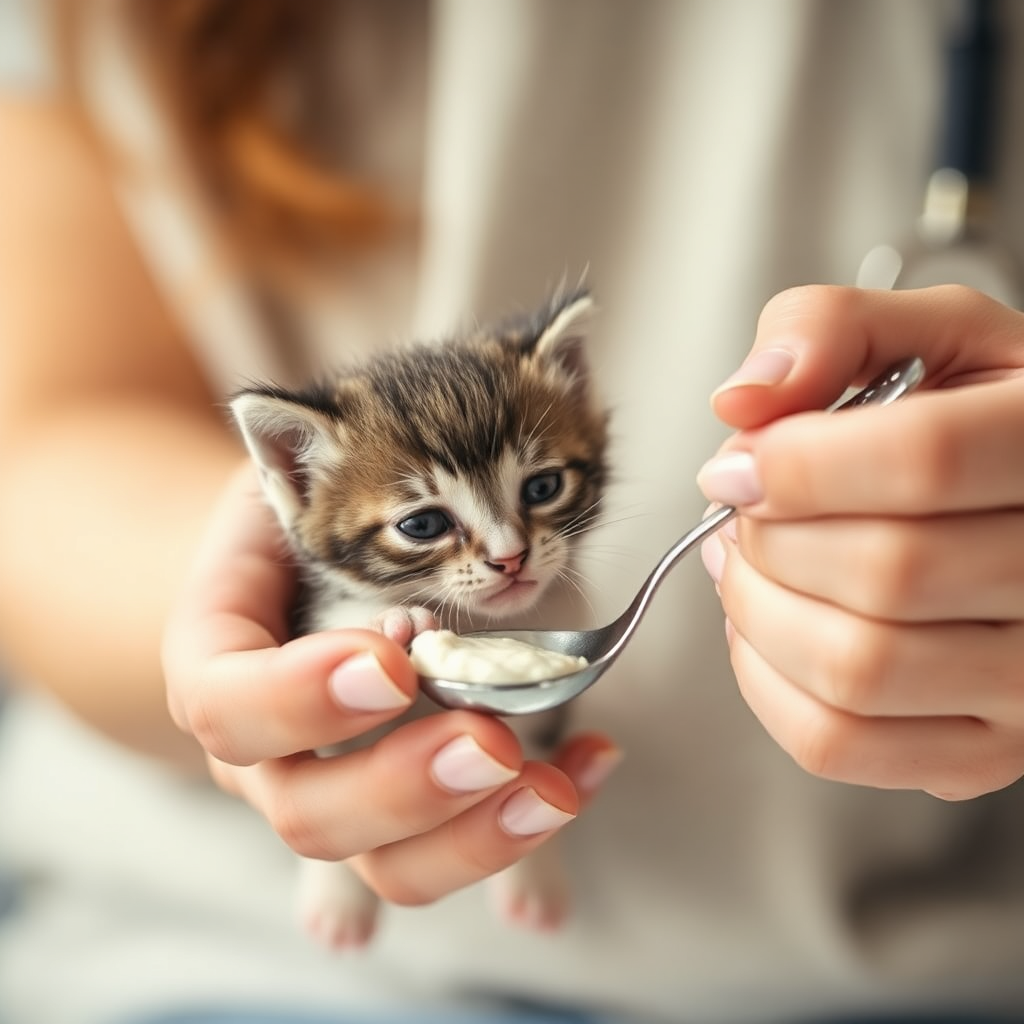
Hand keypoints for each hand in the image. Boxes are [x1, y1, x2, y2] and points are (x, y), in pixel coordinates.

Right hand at [162, 463, 618, 903]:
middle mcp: (270, 750)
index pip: (224, 705)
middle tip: (491, 740)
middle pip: (307, 810)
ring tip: (556, 783)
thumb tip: (270, 407)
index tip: (393, 661)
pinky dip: (530, 831)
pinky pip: (457, 854)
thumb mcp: (288, 477)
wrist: (305, 581)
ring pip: (385, 865)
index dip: (301, 699)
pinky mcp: (409, 817)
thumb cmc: (298, 520)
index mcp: (222, 664)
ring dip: (479, 834)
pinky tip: (585, 768)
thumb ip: (291, 461)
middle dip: (407, 783)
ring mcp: (339, 793)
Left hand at [697, 285, 1023, 799]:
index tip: (738, 464)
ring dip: (757, 611)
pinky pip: (839, 745)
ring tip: (749, 564)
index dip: (799, 463)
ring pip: (855, 669)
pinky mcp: (986, 750)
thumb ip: (832, 330)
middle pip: (885, 572)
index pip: (925, 461)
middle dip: (770, 538)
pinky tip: (769, 626)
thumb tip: (745, 399)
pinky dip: (763, 684)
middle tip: (745, 513)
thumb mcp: (930, 336)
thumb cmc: (978, 420)